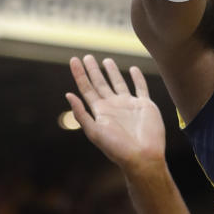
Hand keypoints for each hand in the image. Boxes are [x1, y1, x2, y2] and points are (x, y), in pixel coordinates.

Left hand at [65, 55, 164, 172]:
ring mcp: (129, 105)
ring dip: (112, 72)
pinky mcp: (144, 105)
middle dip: (93, 70)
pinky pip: (140, 88)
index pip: (86, 89)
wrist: (142, 157)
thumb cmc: (117, 148)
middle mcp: (113, 106)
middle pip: (100, 84)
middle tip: (87, 57)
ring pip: (118, 83)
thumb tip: (68, 94)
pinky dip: (137, 78)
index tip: (74, 60)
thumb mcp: (94, 131)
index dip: (79, 74)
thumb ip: (81, 114)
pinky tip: (133, 69)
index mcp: (100, 112)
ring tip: (106, 60)